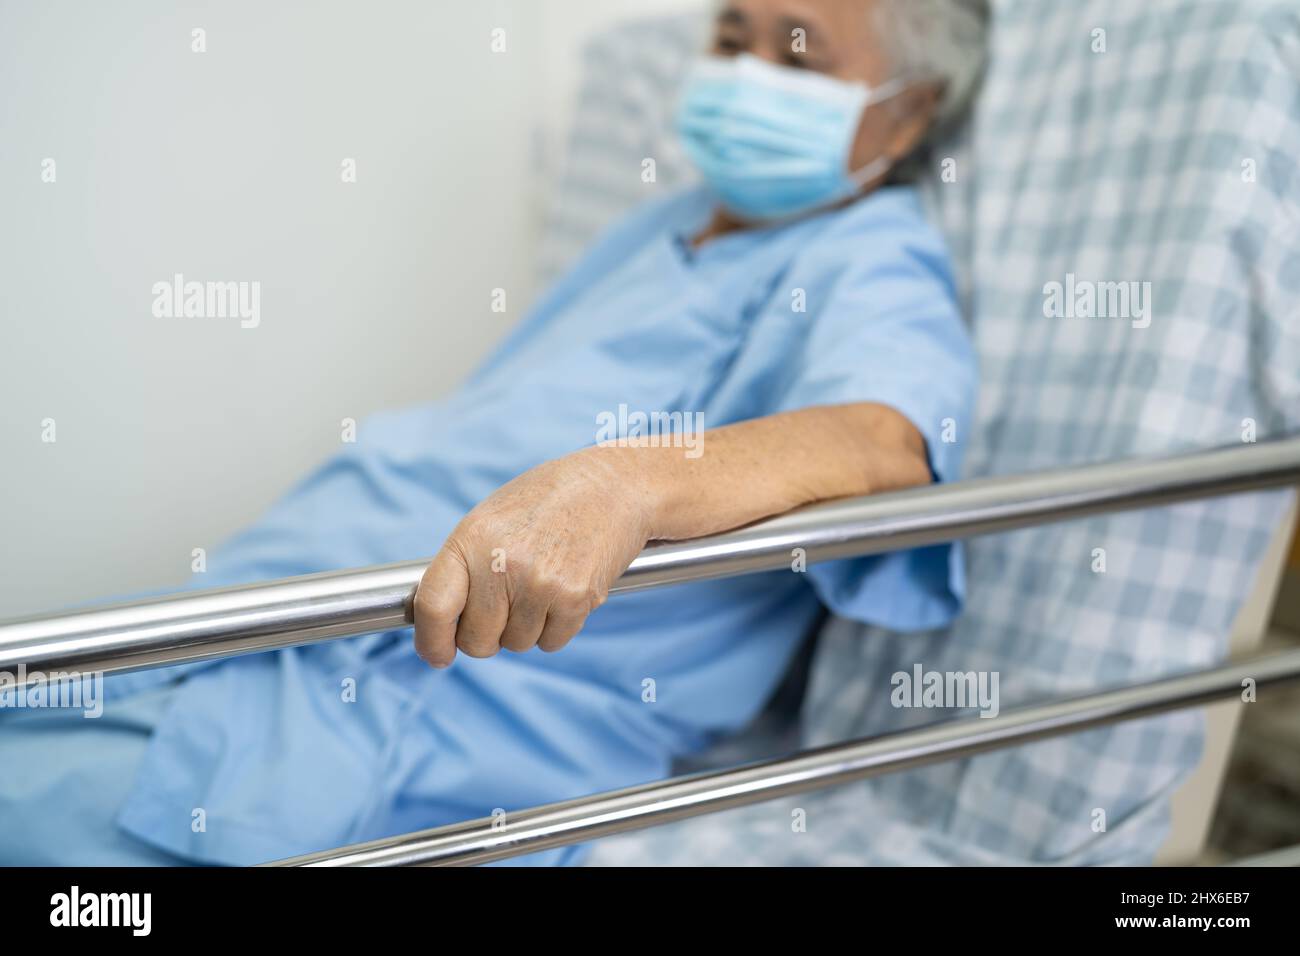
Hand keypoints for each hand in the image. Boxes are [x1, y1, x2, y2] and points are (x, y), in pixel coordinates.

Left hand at [413, 448, 653, 666]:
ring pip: (516, 644)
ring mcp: (540, 583)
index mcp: (471, 538)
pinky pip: (550, 643)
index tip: (437, 654)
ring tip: (540, 585)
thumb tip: (434, 626)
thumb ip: (461, 568)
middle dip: (486, 635)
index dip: (432, 641)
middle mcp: (502, 563)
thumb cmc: (546, 503)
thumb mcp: (490, 520)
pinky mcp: (576, 598)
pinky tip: (562, 591)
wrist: (612, 486)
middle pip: (477, 640)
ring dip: (525, 628)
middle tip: (506, 606)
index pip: (434, 607)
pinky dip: (555, 628)